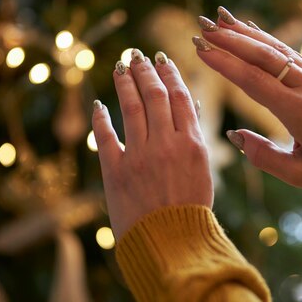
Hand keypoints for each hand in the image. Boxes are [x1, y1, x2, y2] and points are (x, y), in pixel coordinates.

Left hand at [92, 51, 213, 240]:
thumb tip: (192, 105)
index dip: (170, 73)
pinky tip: (99, 104)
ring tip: (120, 67)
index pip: (179, 97)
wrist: (172, 246)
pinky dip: (101, 118)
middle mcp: (166, 145)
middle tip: (136, 55)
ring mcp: (140, 157)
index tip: (161, 58)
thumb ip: (195, 137)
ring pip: (131, 107)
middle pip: (155, 95)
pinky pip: (106, 136)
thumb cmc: (191, 212)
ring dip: (125, 83)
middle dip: (145, 70)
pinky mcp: (116, 172)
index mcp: (192, 144)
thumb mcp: (202, 172)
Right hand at [193, 8, 301, 192]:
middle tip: (202, 27)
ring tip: (219, 18)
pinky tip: (250, 28)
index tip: (201, 50)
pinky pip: (288, 51)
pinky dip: (266, 38)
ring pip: (275, 49)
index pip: (254, 81)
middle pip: (262, 57)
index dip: (226, 64)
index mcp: (298, 111)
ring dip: (245, 32)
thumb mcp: (301, 174)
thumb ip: (265, 157)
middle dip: (229, 40)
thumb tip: (235, 137)